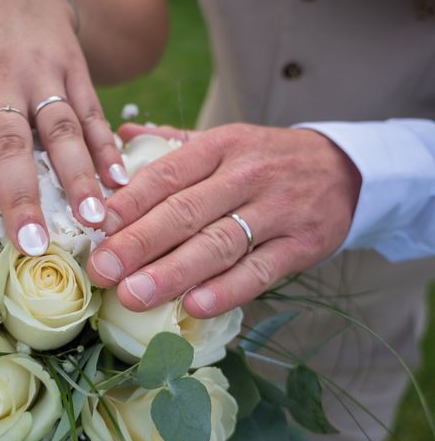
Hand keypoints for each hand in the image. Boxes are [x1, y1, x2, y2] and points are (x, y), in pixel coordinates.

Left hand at [0, 0, 127, 254]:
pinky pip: (94, 115)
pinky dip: (108, 149)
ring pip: (62, 131)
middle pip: (11, 143)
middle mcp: (3, 80)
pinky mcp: (78, 74)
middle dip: (20, 194)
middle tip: (30, 242)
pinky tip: (119, 182)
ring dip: (78, 177)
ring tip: (93, 218)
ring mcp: (46, 77)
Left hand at [87, 123, 361, 317]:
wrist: (341, 168)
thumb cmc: (266, 158)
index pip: (168, 172)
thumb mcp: (224, 140)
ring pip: (219, 244)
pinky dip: (227, 290)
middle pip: (187, 211)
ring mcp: (278, 211)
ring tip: (134, 295)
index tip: (98, 225)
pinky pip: (261, 270)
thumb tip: (120, 135)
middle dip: (139, 243)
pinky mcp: (303, 244)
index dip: (131, 200)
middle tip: (102, 270)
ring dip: (173, 272)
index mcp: (222, 146)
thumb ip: (173, 142)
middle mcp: (247, 176)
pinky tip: (193, 305)